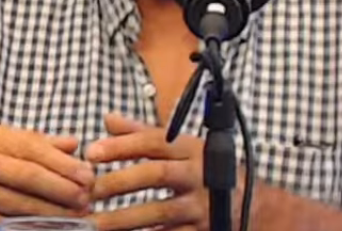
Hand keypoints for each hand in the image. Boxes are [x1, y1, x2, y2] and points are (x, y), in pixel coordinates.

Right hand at [0, 122, 93, 230]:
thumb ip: (36, 141)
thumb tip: (75, 143)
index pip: (33, 148)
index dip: (63, 162)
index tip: (88, 172)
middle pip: (29, 176)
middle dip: (63, 188)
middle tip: (88, 195)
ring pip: (22, 205)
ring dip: (54, 212)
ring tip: (78, 214)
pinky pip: (8, 226)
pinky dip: (33, 228)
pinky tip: (52, 228)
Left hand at [84, 112, 212, 230]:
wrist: (252, 205)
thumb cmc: (204, 170)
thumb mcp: (180, 147)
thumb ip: (142, 134)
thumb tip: (108, 120)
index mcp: (190, 148)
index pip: (154, 141)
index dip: (122, 145)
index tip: (91, 152)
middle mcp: (197, 174)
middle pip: (156, 174)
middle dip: (119, 182)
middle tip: (88, 190)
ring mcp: (201, 206)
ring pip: (160, 211)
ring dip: (123, 219)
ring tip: (93, 222)